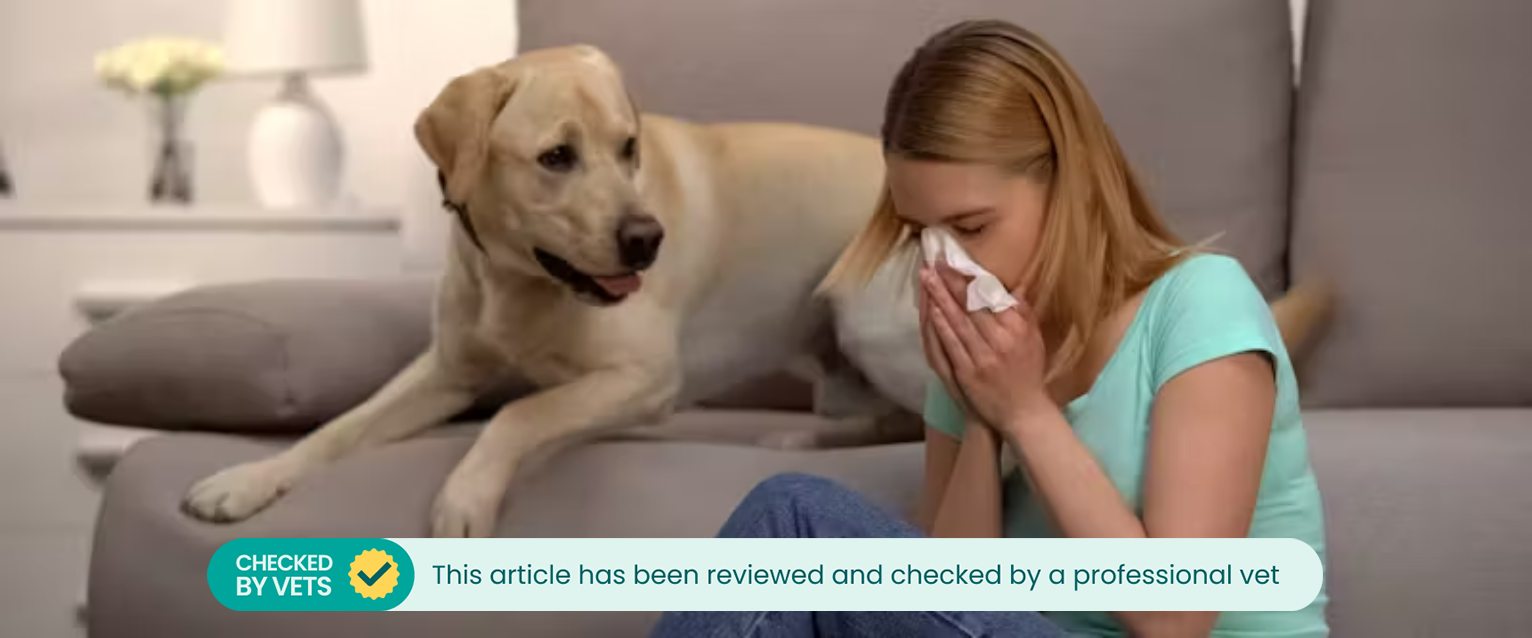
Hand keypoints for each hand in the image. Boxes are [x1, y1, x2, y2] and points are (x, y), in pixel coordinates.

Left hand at [920, 262, 1051, 428]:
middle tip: (934, 263)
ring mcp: (982, 357)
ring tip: (926, 278)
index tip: (956, 262)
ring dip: (940, 298)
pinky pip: (951, 344)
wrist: (1023, 412)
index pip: (989, 297)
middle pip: (970, 305)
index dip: (970, 279)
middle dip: (950, 282)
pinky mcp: (967, 373)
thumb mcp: (1034, 339)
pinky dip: (941, 325)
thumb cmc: (1029, 373)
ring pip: (958, 321)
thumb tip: (1016, 285)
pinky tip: (931, 309)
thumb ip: (1023, 312)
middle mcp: (999, 341)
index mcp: (1016, 330)